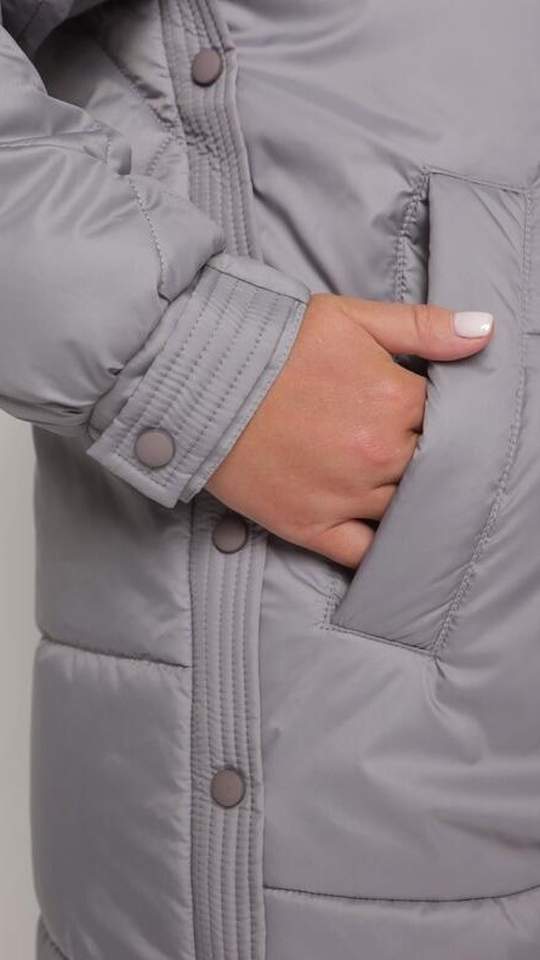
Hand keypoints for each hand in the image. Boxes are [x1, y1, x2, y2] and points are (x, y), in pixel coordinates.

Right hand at [205, 294, 492, 566]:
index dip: (434, 417)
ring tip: (383, 479)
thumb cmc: (273, 341)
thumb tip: (485, 332)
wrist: (197, 376)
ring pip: (403, 510)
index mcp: (394, 399)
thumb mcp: (351, 317)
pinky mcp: (309, 526)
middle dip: (419, 456)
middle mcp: (377, 454)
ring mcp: (344, 495)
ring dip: (404, 498)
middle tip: (397, 444)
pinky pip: (363, 554)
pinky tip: (383, 535)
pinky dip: (378, 550)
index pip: (448, 420)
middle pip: (430, 468)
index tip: (416, 413)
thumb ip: (423, 326)